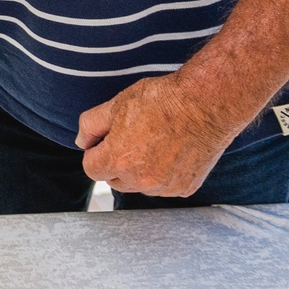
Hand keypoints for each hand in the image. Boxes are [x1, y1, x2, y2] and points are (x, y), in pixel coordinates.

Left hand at [75, 72, 240, 196]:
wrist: (206, 104)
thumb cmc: (161, 100)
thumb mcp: (116, 104)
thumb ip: (90, 125)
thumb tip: (82, 143)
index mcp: (118, 160)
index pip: (91, 168)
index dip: (96, 151)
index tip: (107, 138)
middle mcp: (140, 180)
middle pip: (114, 179)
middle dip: (116, 162)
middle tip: (132, 136)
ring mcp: (164, 187)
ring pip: (139, 185)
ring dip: (139, 171)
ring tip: (154, 141)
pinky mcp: (185, 188)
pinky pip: (163, 186)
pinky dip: (163, 174)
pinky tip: (172, 151)